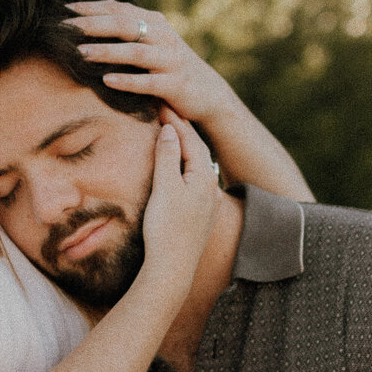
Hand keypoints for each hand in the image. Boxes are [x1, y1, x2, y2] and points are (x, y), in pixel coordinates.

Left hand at [65, 0, 239, 131]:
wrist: (209, 93)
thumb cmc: (170, 65)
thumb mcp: (153, 38)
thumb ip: (130, 21)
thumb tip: (101, 0)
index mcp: (154, 22)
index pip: (119, 10)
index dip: (91, 8)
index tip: (64, 8)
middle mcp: (163, 37)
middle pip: (125, 26)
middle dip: (92, 25)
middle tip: (65, 28)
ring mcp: (171, 60)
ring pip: (136, 53)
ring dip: (106, 52)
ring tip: (80, 53)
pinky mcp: (176, 85)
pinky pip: (149, 83)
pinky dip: (128, 81)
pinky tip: (106, 81)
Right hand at [138, 111, 222, 295]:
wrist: (172, 269)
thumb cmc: (167, 228)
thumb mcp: (165, 187)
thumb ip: (167, 156)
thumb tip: (168, 129)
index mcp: (204, 176)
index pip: (190, 138)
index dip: (175, 120)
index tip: (160, 102)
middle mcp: (210, 186)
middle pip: (195, 149)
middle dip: (180, 129)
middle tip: (164, 109)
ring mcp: (205, 201)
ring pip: (193, 164)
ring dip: (180, 146)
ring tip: (167, 131)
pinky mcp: (197, 214)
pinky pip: (190, 178)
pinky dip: (180, 164)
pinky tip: (172, 165)